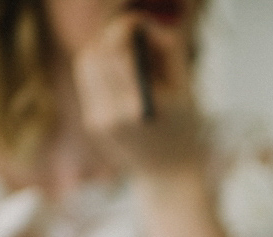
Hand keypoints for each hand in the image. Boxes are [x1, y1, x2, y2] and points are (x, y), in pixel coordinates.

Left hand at [73, 14, 205, 175]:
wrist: (168, 175)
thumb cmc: (185, 130)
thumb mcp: (186, 89)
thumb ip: (169, 52)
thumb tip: (148, 26)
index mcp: (141, 106)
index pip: (118, 51)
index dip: (126, 29)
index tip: (139, 23)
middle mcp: (114, 115)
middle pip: (96, 54)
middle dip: (111, 38)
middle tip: (131, 36)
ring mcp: (100, 121)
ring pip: (86, 64)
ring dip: (102, 49)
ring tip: (124, 52)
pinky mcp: (93, 123)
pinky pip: (88, 81)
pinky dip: (100, 67)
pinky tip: (118, 72)